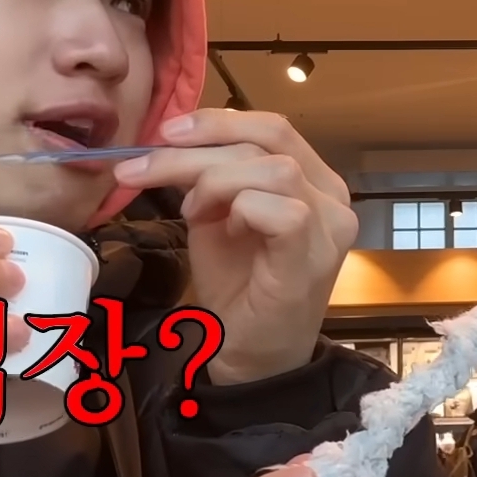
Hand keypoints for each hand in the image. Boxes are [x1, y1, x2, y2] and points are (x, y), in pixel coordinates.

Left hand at [114, 110, 357, 384]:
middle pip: (271, 140)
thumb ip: (213, 176)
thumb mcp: (219, 216)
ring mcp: (331, 227)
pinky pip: (280, 210)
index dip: (218, 121)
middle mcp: (333, 198)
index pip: (275, 128)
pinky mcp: (314, 257)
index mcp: (314, 181)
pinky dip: (239, 209)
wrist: (250, 356)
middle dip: (199, 146)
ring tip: (191, 212)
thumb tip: (174, 138)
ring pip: (273, 169)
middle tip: (144, 166)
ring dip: (214, 182)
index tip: (165, 131)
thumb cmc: (239, 288)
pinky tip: (220, 228)